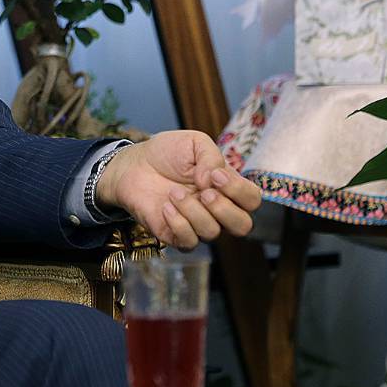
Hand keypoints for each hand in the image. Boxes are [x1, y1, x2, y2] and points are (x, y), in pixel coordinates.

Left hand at [95, 131, 261, 249]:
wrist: (133, 164)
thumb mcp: (194, 143)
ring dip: (193, 211)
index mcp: (227, 187)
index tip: (215, 175)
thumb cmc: (167, 153)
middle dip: (225, 209)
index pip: (252, 200)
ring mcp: (197, 224)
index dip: (239, 191)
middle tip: (204, 192)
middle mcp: (216, 210)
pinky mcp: (175, 236)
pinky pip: (189, 243)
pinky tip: (165, 206)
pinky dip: (178, 224)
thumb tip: (212, 182)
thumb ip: (211, 157)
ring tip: (174, 192)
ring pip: (212, 233)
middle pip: (243, 226)